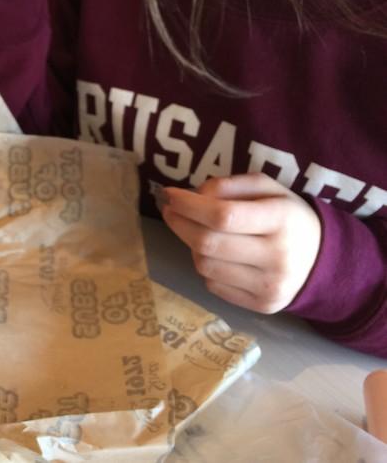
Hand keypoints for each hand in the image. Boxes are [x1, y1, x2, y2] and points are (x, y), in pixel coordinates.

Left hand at [159, 173, 321, 313]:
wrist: (322, 260)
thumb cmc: (286, 216)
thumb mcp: (267, 188)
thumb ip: (229, 185)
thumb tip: (192, 195)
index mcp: (282, 219)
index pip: (224, 215)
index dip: (189, 205)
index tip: (169, 195)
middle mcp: (278, 256)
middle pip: (208, 243)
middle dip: (179, 223)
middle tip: (170, 210)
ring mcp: (270, 286)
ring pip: (205, 266)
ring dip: (192, 246)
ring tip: (198, 232)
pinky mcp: (262, 306)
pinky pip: (213, 285)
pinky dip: (205, 267)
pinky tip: (216, 255)